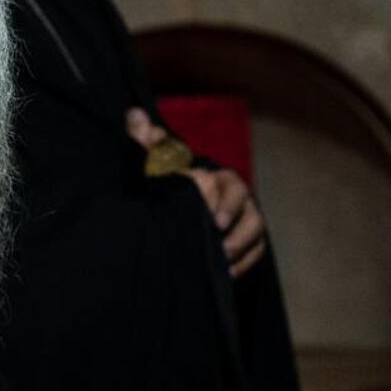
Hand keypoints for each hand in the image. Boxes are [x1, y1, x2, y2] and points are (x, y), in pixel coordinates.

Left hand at [124, 107, 268, 278]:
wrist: (172, 207)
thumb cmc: (164, 181)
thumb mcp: (151, 163)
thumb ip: (144, 141)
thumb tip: (134, 115)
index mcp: (219, 177)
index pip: (231, 186)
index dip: (226, 203)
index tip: (215, 221)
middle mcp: (238, 198)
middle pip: (251, 213)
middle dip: (238, 232)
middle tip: (219, 248)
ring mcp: (245, 220)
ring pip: (256, 234)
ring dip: (241, 250)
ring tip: (222, 265)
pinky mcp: (246, 241)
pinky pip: (256, 253)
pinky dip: (244, 265)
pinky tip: (225, 275)